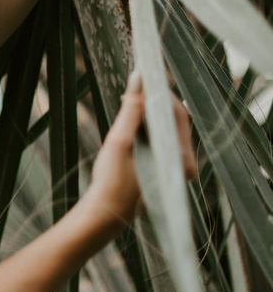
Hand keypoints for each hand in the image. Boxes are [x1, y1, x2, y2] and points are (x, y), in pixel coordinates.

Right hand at [81, 72, 196, 238]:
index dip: (161, 93)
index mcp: (179, 159)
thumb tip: (137, 80)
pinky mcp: (170, 170)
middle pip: (176, 120)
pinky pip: (166, 140)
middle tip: (136, 88)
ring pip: (171, 129)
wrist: (105, 214)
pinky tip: (135, 121)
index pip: (177, 114)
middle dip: (156, 102)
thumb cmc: (110, 182)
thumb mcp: (118, 142)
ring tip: (132, 103)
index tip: (145, 77)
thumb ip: (131, 110)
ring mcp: (179, 168)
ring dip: (153, 113)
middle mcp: (185, 164)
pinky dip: (152, 127)